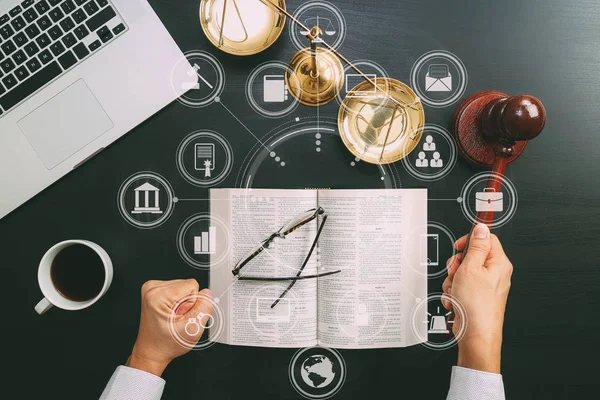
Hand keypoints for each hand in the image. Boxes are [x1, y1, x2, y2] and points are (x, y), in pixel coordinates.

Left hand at [126, 279, 212, 375]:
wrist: (152, 351)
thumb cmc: (166, 343)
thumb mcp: (192, 329)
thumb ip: (204, 308)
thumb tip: (207, 293)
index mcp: (158, 296)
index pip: (192, 285)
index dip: (192, 303)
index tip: (182, 316)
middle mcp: (152, 289)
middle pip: (186, 285)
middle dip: (186, 303)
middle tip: (177, 318)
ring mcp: (151, 288)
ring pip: (182, 287)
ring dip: (181, 303)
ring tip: (172, 317)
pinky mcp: (153, 290)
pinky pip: (176, 289)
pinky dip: (176, 302)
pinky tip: (169, 313)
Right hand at [442, 223, 512, 373]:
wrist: (475, 334)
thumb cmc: (477, 305)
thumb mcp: (471, 268)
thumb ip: (476, 246)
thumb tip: (482, 228)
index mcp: (499, 263)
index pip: (486, 239)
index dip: (469, 241)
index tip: (458, 248)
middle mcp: (495, 274)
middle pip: (470, 256)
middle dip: (456, 265)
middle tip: (457, 273)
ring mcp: (485, 286)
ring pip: (462, 272)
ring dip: (453, 280)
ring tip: (456, 290)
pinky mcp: (476, 297)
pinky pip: (460, 287)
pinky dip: (454, 292)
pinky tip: (456, 300)